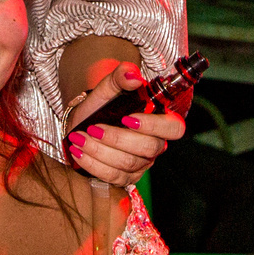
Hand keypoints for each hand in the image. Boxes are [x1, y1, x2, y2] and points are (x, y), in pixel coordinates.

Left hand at [65, 64, 188, 185]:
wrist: (79, 129)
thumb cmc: (98, 108)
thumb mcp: (106, 89)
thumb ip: (120, 77)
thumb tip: (133, 76)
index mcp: (158, 121)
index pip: (174, 127)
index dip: (155, 126)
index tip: (127, 118)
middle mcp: (155, 144)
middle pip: (149, 148)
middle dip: (118, 138)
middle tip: (94, 128)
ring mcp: (142, 164)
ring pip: (128, 163)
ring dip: (100, 150)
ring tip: (80, 138)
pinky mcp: (126, 178)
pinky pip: (113, 176)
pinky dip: (93, 164)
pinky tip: (79, 152)